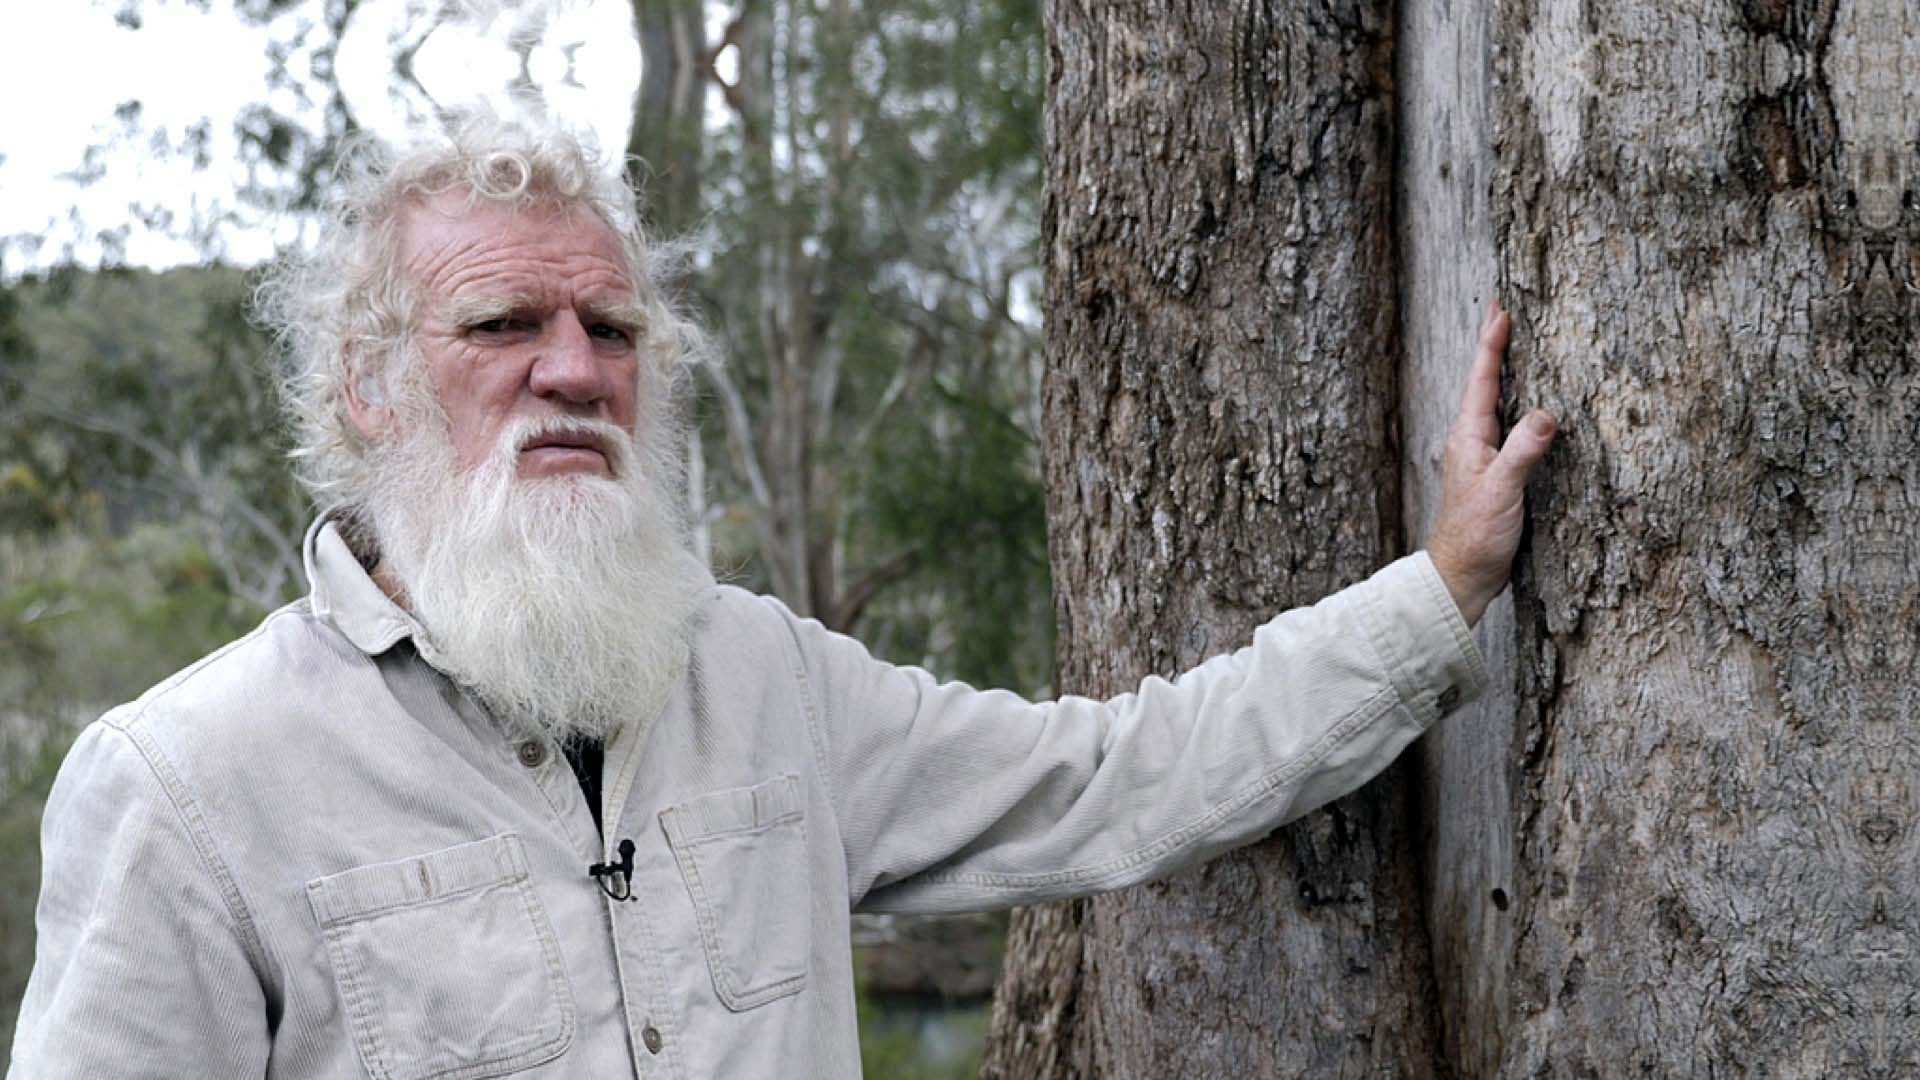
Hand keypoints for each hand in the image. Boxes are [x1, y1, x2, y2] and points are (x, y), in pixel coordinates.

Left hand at [1429, 299, 1556, 627]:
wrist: (1461, 576)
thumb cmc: (1476, 536)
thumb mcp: (1502, 491)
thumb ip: (1522, 452)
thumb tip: (1546, 413)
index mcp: (1469, 438)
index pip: (1482, 381)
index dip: (1492, 345)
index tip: (1500, 311)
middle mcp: (1471, 441)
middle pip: (1484, 384)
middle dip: (1494, 349)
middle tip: (1500, 313)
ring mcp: (1480, 457)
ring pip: (1493, 404)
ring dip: (1503, 374)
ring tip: (1511, 347)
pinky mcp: (1493, 474)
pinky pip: (1505, 427)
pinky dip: (1514, 405)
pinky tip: (1523, 407)